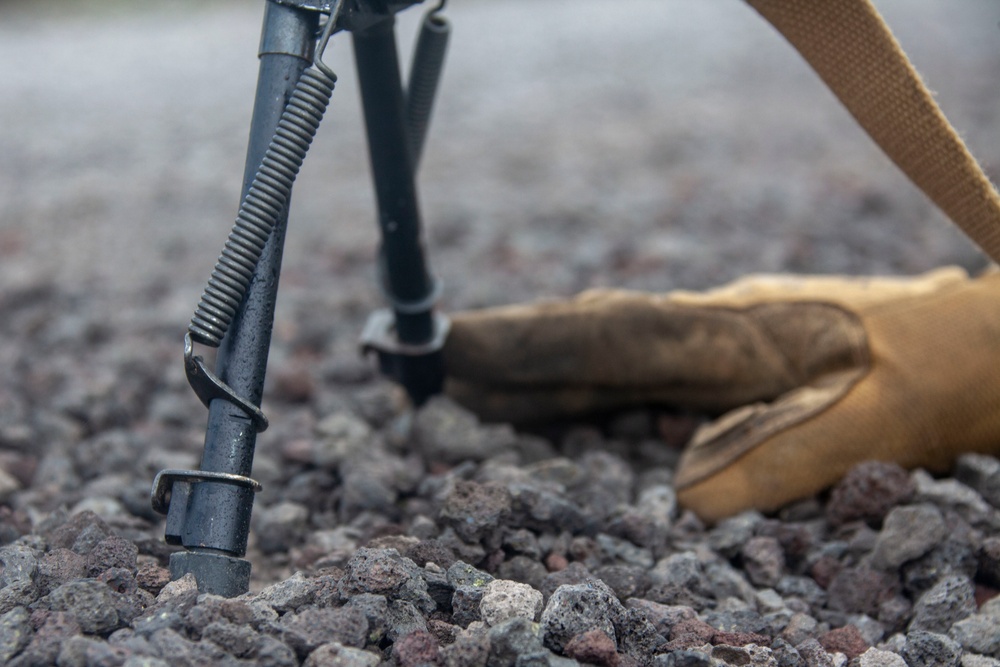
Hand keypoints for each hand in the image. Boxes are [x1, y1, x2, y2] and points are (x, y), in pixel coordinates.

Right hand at [442, 267, 999, 520]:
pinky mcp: (724, 362)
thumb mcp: (876, 426)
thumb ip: (782, 458)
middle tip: (423, 361)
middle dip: (508, 352)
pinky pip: (632, 374)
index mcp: (739, 334)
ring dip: (535, 368)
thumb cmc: (935, 380)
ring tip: (462, 380)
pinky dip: (577, 385)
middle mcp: (713, 330)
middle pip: (592, 340)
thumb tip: (683, 501)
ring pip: (607, 353)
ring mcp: (716, 343)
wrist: (977, 345)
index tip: (452, 344)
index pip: (613, 338)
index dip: (529, 345)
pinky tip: (550, 401)